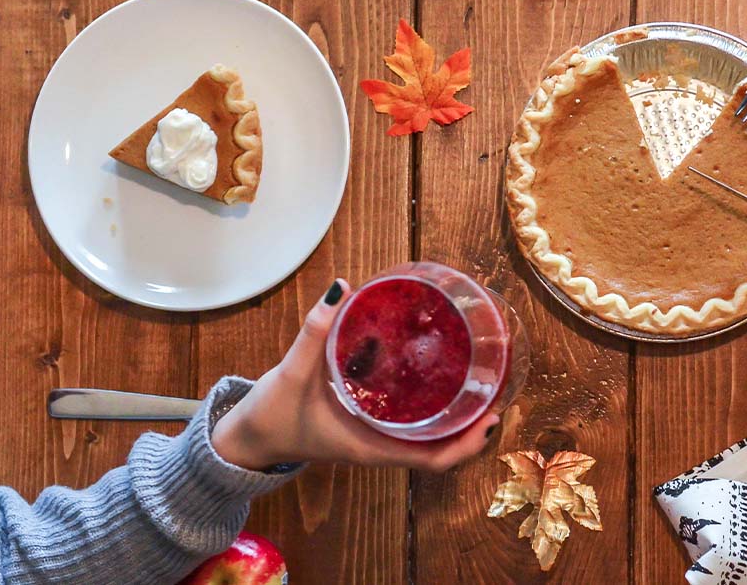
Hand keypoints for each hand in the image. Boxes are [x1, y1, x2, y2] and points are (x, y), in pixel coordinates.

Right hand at [212, 279, 499, 471]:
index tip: (492, 417)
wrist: (248, 439)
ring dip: (459, 414)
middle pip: (444, 446)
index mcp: (372, 447)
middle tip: (498, 386)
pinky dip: (433, 404)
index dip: (469, 444)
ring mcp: (378, 437)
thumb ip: (315, 332)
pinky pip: (412, 420)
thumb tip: (340, 288)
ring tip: (482, 377)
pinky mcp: (371, 424)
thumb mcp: (292, 374)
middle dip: (475, 424)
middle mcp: (382, 446)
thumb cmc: (271, 415)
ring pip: (432, 434)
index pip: (435, 459)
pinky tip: (440, 373)